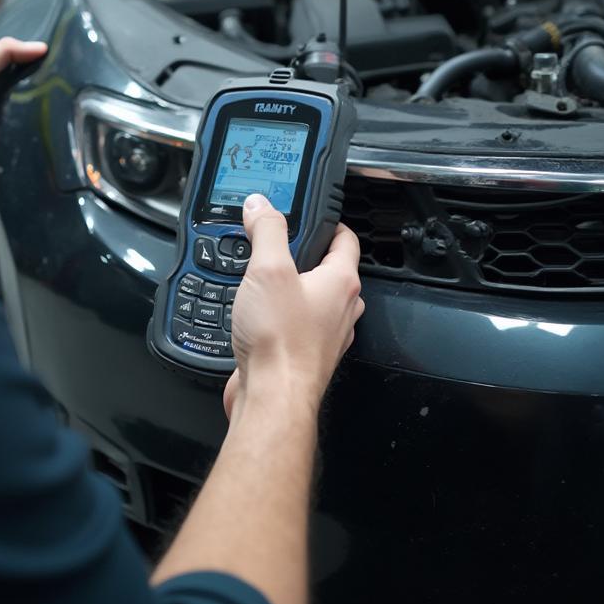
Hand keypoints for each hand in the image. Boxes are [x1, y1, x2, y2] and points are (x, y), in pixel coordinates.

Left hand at [0, 37, 45, 198]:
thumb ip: (2, 53)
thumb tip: (38, 47)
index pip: (12, 57)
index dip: (32, 55)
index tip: (55, 54)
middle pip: (26, 82)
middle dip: (42, 81)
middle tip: (61, 80)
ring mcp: (2, 117)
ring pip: (33, 107)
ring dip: (44, 106)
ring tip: (61, 102)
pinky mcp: (10, 139)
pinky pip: (33, 130)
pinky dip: (41, 128)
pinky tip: (52, 123)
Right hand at [223, 197, 362, 419]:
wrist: (272, 397)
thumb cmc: (281, 342)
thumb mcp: (268, 270)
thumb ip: (267, 232)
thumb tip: (262, 206)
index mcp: (341, 283)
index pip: (346, 239)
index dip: (329, 222)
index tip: (313, 214)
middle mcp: (340, 309)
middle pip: (330, 270)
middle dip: (305, 255)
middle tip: (279, 245)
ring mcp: (325, 335)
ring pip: (314, 299)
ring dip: (292, 287)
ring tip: (263, 278)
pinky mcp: (304, 354)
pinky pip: (297, 324)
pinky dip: (281, 314)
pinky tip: (258, 314)